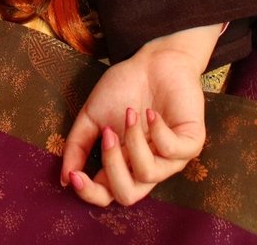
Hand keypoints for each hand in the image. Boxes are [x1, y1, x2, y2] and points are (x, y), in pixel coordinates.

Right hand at [61, 23, 221, 206]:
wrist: (154, 61)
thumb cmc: (124, 87)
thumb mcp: (92, 116)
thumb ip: (78, 145)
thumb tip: (64, 178)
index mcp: (124, 163)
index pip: (107, 193)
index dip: (89, 192)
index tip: (73, 175)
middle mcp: (148, 166)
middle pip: (128, 195)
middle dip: (112, 167)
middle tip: (107, 134)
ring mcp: (172, 158)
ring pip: (149, 174)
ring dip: (133, 142)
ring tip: (130, 114)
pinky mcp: (191, 142)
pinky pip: (172, 151)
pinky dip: (157, 131)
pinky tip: (150, 112)